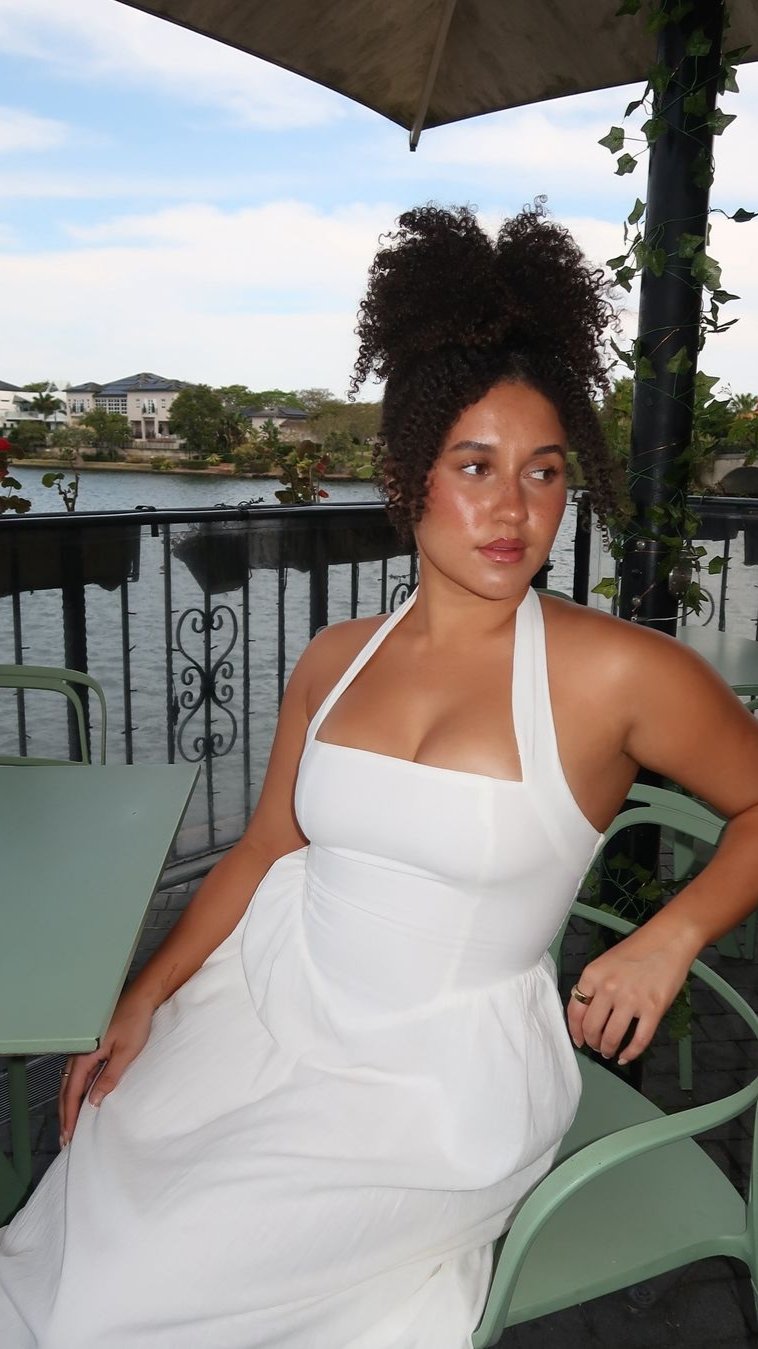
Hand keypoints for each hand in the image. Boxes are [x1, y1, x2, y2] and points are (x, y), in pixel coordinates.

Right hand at [58, 989, 153, 1145]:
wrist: (141, 998)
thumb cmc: (135, 1021)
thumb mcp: (126, 1052)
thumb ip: (109, 1077)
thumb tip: (94, 1102)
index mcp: (84, 1055)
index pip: (71, 1092)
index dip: (69, 1115)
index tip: (68, 1136)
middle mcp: (78, 1054)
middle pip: (66, 1090)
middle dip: (65, 1115)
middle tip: (65, 1138)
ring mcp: (83, 1051)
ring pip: (70, 1083)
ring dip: (69, 1104)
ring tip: (71, 1125)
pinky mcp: (90, 1048)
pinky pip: (79, 1075)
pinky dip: (77, 1091)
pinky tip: (82, 1102)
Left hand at [566, 924, 693, 1065]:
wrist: (669, 939)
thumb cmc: (638, 949)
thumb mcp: (606, 962)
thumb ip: (595, 985)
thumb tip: (587, 1012)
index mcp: (593, 975)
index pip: (575, 1010)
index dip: (575, 1031)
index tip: (578, 1040)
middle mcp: (608, 988)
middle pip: (592, 1028)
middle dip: (592, 1043)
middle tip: (596, 1047)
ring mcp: (631, 999)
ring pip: (612, 1037)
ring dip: (608, 1049)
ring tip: (609, 1052)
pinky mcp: (653, 1008)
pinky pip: (639, 1040)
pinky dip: (631, 1053)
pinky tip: (626, 1056)